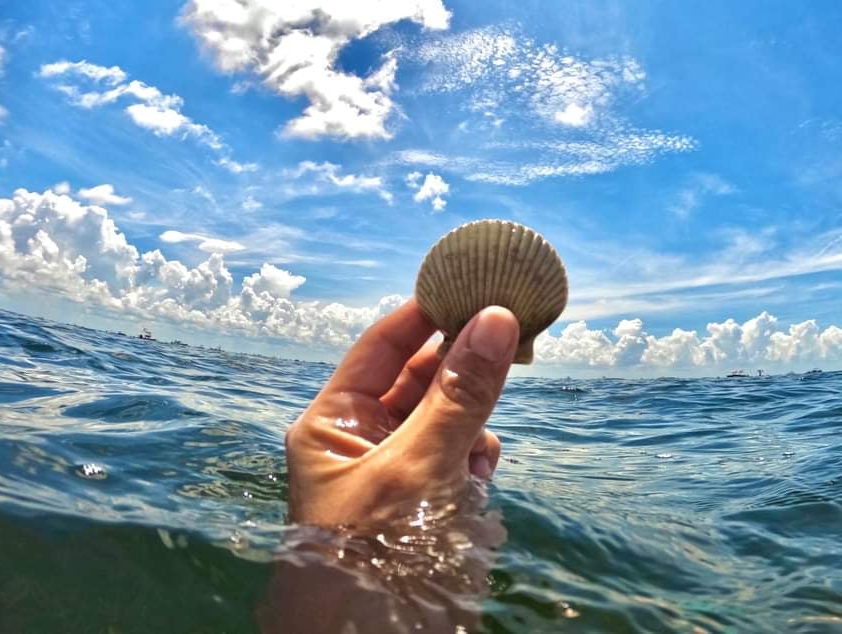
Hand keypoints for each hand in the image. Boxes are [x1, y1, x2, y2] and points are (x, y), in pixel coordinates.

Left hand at [285, 299, 519, 527]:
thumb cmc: (377, 555)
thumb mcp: (420, 467)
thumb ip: (460, 395)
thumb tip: (497, 318)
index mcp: (333, 424)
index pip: (381, 347)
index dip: (424, 315)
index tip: (472, 286)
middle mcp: (362, 441)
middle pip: (420, 380)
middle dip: (460, 371)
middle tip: (508, 340)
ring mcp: (396, 473)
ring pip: (447, 418)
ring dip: (472, 426)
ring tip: (478, 452)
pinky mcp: (428, 502)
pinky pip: (460, 458)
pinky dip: (475, 462)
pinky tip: (478, 480)